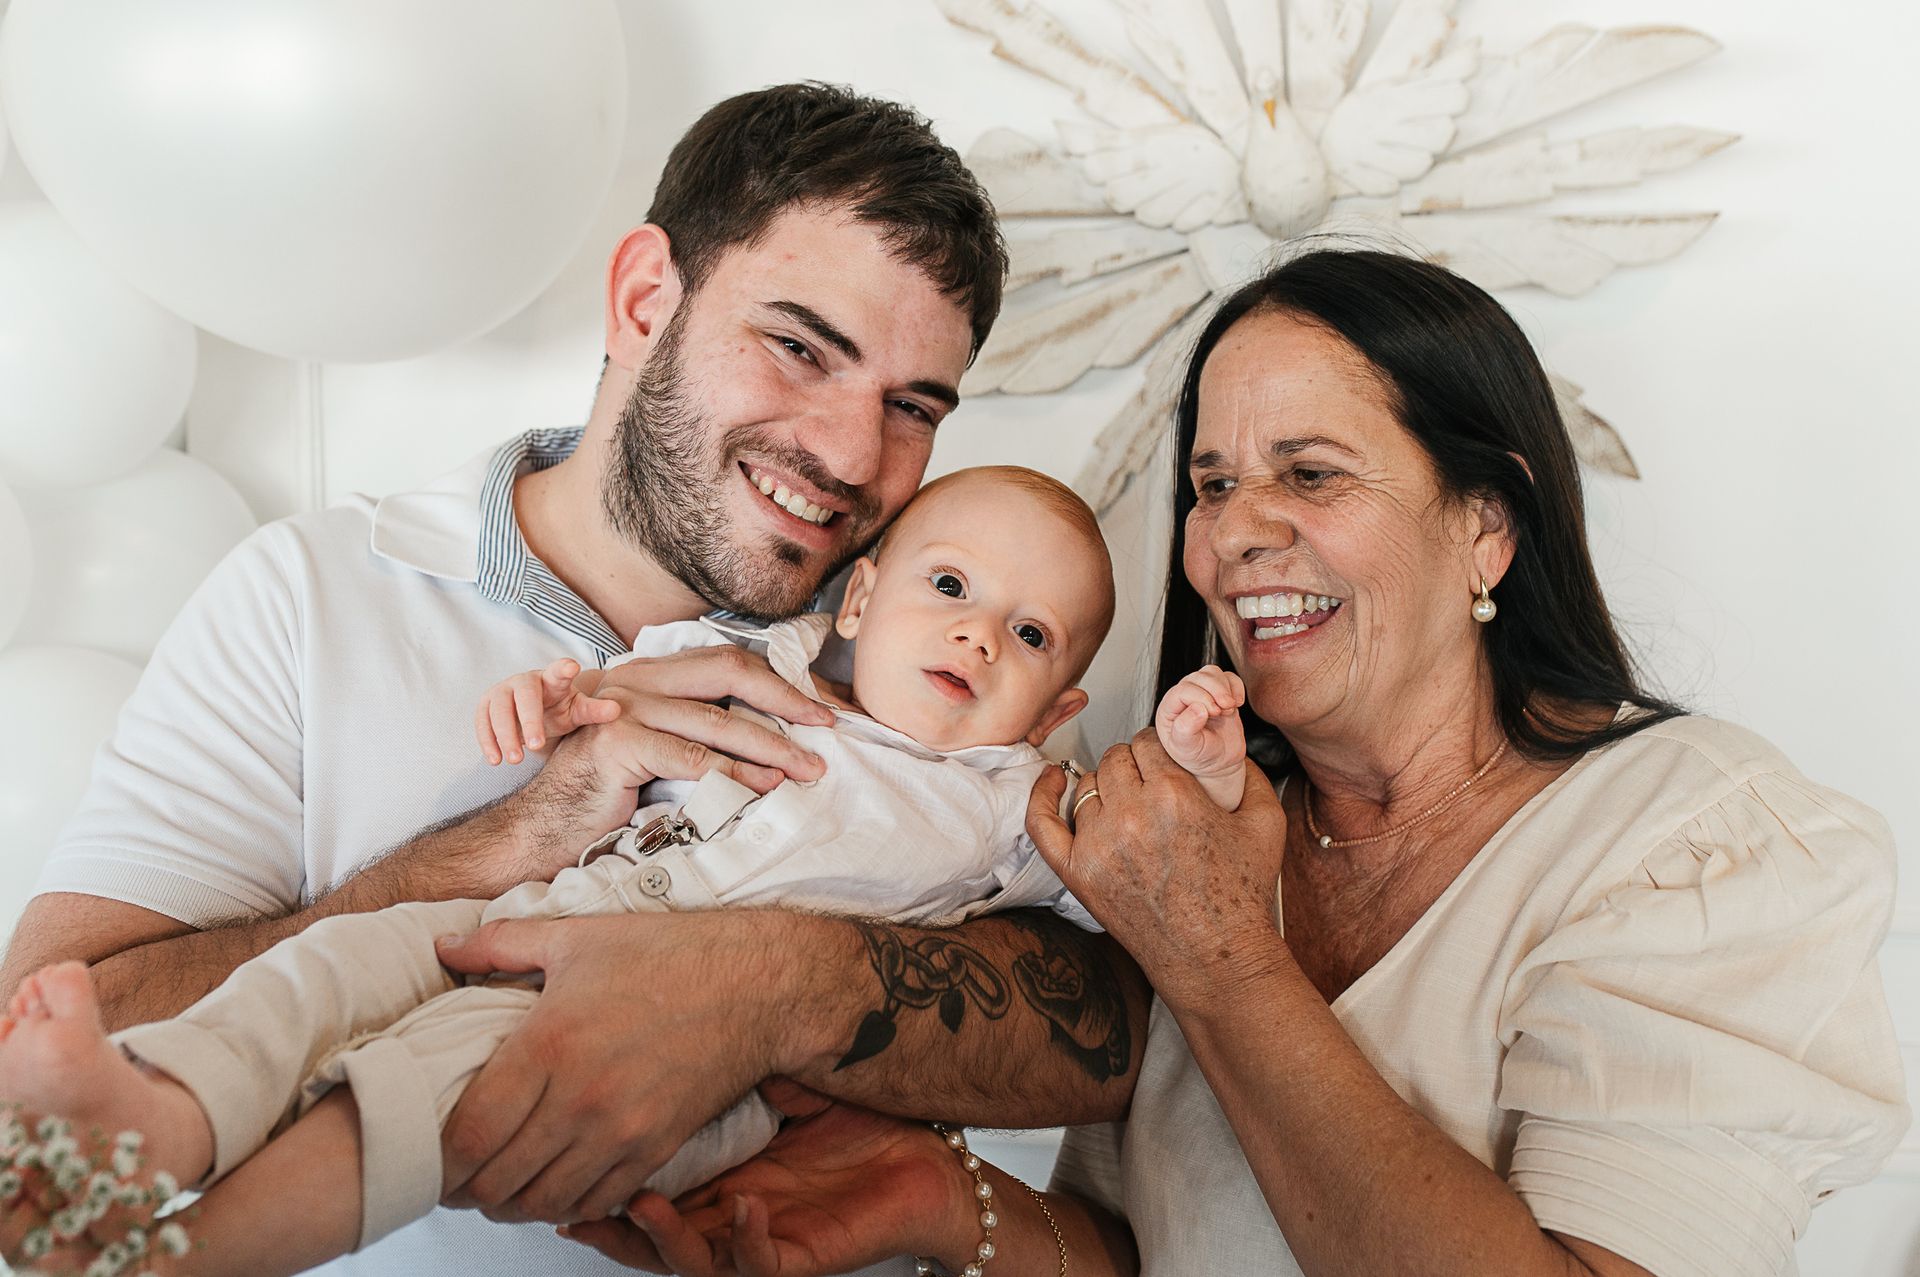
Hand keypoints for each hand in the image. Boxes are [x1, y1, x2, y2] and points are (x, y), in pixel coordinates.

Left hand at [434, 911, 825, 1225]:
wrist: (755, 986)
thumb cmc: (668, 956)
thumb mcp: (577, 937)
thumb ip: (501, 943)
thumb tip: (443, 946)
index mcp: (550, 1045)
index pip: (470, 1133)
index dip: (438, 1157)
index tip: (428, 1151)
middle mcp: (582, 1099)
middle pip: (497, 1180)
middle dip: (465, 1186)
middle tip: (455, 1174)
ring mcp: (622, 1131)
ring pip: (542, 1202)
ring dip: (510, 1202)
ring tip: (497, 1185)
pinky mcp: (655, 1149)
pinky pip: (596, 1203)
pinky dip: (565, 1205)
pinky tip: (553, 1184)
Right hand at [476, 659, 621, 764]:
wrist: (533, 715)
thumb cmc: (559, 710)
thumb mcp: (577, 711)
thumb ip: (594, 711)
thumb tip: (616, 710)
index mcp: (552, 679)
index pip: (559, 671)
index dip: (563, 669)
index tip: (571, 667)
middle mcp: (525, 681)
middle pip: (524, 695)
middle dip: (530, 720)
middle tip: (537, 746)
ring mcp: (502, 691)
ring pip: (498, 709)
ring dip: (505, 735)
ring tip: (515, 760)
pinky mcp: (486, 705)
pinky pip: (481, 721)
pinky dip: (487, 741)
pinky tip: (495, 760)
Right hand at [501, 645, 834, 865]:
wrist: (540, 828)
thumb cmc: (602, 795)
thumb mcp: (653, 751)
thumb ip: (691, 731)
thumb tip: (762, 738)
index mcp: (648, 674)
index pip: (724, 662)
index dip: (774, 682)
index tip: (815, 707)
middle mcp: (636, 680)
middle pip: (729, 674)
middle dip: (785, 701)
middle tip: (825, 726)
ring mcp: (625, 708)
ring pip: (717, 721)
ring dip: (771, 746)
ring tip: (806, 767)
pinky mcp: (618, 742)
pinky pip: (692, 757)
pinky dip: (734, 773)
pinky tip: (764, 786)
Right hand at [560, 1080, 971, 1276]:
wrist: (925, 1163)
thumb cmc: (851, 1124)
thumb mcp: (777, 1083)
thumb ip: (726, 1063)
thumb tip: (670, 1010)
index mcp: (710, 1179)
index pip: (631, 1183)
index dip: (588, 1178)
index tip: (549, 1153)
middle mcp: (723, 1218)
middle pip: (644, 1234)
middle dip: (604, 1222)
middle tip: (567, 1201)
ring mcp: (756, 1243)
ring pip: (689, 1260)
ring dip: (663, 1238)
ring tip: (643, 1206)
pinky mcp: (798, 1259)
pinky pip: (760, 1263)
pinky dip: (747, 1242)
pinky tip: (746, 1210)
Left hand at [1028, 730, 1285, 1006]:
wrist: (1216, 959)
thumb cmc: (1241, 900)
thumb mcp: (1267, 823)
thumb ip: (1252, 775)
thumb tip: (1231, 751)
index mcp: (1174, 794)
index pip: (1148, 741)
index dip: (1159, 747)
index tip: (1164, 758)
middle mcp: (1131, 814)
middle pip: (1117, 758)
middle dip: (1135, 764)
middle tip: (1151, 782)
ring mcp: (1099, 844)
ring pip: (1089, 785)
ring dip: (1107, 786)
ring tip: (1127, 802)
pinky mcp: (1078, 873)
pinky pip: (1043, 821)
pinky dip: (1043, 795)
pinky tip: (1054, 782)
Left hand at [1153, 665, 1246, 807]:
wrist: (1219, 763)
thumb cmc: (1199, 757)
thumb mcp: (1188, 749)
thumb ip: (1186, 729)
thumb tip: (1197, 708)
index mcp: (1169, 709)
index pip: (1182, 690)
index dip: (1200, 697)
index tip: (1213, 713)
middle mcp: (1183, 698)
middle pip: (1198, 678)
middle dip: (1215, 690)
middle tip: (1225, 711)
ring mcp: (1202, 693)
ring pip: (1211, 673)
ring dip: (1224, 688)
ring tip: (1229, 709)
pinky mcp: (1220, 693)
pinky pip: (1228, 678)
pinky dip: (1236, 686)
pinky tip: (1237, 704)